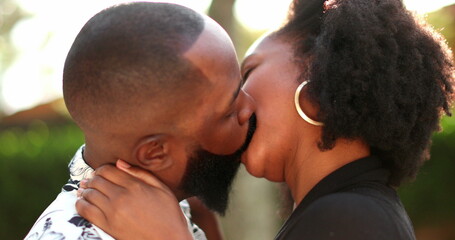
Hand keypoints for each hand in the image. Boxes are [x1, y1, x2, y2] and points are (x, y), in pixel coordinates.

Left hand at [76, 160, 192, 239]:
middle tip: (93, 180)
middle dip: (93, 178)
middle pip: (96, 180)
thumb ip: (140, 173)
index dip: (102, 169)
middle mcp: (121, 197)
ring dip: (86, 190)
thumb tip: (119, 163)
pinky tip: (84, 202)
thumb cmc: (169, 214)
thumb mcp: (161, 188)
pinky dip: (81, 204)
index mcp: (135, 185)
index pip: (108, 170)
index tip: (103, 173)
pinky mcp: (107, 226)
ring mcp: (112, 212)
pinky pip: (85, 210)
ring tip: (88, 190)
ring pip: (89, 194)